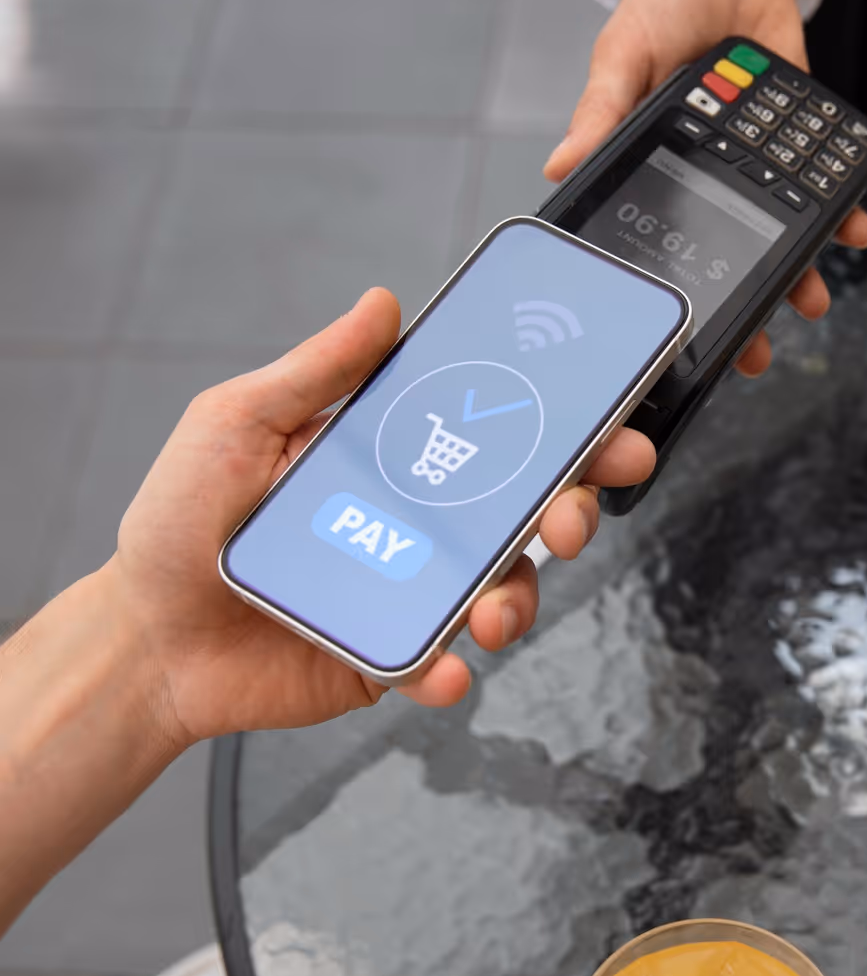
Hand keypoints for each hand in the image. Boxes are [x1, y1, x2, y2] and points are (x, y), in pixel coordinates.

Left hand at [108, 288, 653, 746]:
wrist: (145, 640)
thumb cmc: (181, 524)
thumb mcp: (237, 424)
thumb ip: (315, 371)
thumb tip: (382, 305)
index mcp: (394, 455)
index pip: (495, 430)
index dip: (565, 425)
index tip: (611, 422)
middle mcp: (418, 523)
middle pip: (526, 510)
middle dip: (573, 510)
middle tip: (570, 518)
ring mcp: (412, 592)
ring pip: (503, 591)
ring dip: (518, 599)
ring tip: (493, 612)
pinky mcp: (393, 658)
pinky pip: (443, 664)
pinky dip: (451, 670)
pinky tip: (442, 668)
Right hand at [545, 0, 866, 377]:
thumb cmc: (661, 4)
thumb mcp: (622, 58)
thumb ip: (602, 112)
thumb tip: (560, 165)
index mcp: (663, 165)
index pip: (670, 240)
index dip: (681, 289)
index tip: (690, 336)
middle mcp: (712, 171)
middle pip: (731, 249)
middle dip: (747, 300)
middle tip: (760, 345)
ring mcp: (758, 155)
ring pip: (781, 226)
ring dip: (800, 268)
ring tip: (812, 301)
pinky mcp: (798, 130)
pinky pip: (824, 179)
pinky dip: (843, 207)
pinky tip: (854, 230)